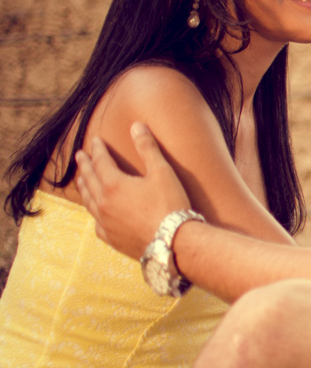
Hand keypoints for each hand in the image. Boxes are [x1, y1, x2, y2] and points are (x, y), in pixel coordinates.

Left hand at [74, 122, 193, 259]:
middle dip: (85, 166)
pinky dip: (93, 213)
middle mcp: (103, 203)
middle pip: (89, 180)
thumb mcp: (162, 172)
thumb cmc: (170, 205)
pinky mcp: (111, 238)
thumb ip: (147, 148)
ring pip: (88, 201)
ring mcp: (105, 222)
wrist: (173, 243)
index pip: (101, 161)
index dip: (98, 149)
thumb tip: (136, 125)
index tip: (95, 140)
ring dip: (84, 187)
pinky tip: (96, 213)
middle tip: (80, 156)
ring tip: (81, 179)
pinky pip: (96, 223)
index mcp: (114, 185)